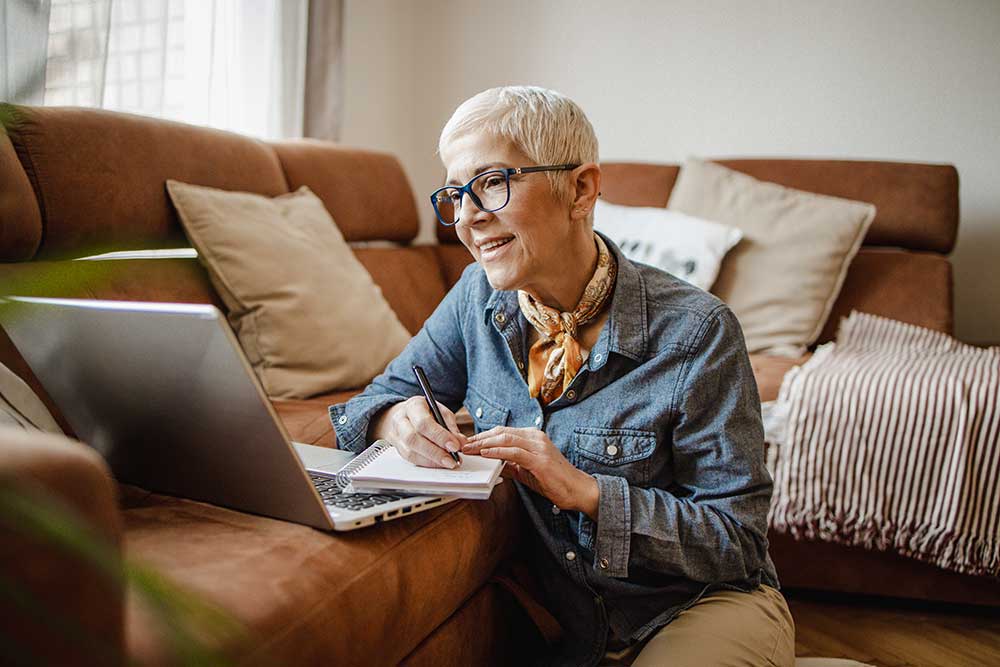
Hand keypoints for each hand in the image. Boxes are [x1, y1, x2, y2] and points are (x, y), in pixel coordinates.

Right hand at [370, 396, 466, 468]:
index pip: (423, 423)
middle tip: (452, 460)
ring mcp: (396, 436)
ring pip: (410, 452)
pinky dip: (427, 463)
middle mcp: (400, 421)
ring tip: (449, 463)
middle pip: (413, 439)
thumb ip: (450, 426)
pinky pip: (411, 460)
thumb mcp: (440, 411)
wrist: (406, 415)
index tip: (455, 446)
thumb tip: (461, 442)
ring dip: (432, 461)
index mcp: (413, 406)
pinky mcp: (398, 449)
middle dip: (435, 452)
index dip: (440, 436)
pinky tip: (439, 464)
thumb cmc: (426, 412)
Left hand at [463, 427, 598, 516]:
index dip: (483, 436)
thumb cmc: (553, 480)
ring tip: (469, 449)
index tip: (467, 442)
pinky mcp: (540, 460)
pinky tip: (486, 454)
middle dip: (479, 438)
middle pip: (501, 432)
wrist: (576, 489)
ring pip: (505, 439)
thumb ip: (509, 464)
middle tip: (462, 445)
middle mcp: (535, 437)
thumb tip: (490, 463)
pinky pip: (514, 453)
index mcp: (532, 436)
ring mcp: (538, 447)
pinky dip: (497, 452)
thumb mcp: (526, 470)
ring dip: (484, 444)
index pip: (502, 432)